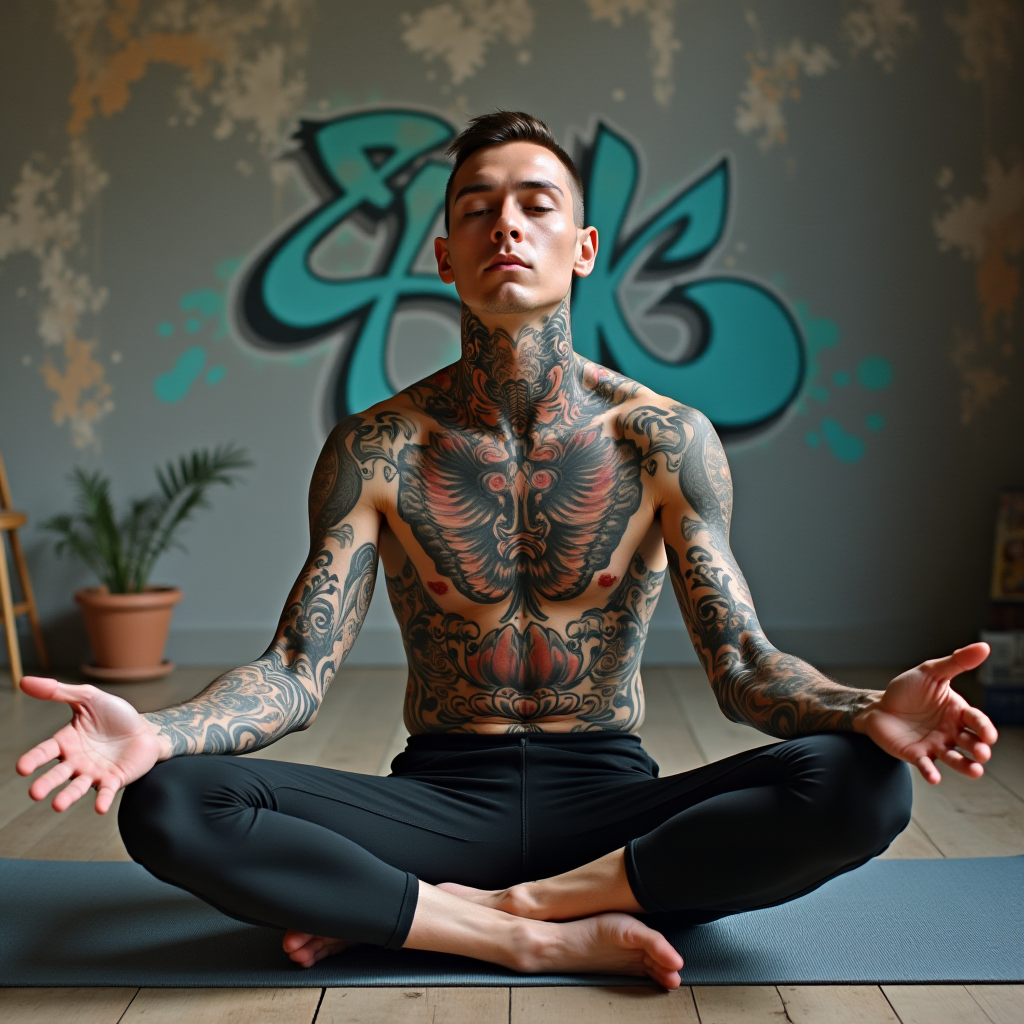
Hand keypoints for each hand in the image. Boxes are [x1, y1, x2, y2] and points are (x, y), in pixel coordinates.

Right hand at [16, 676, 163, 813]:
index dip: (33, 759)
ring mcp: (94, 772)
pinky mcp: (114, 780)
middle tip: (35, 793)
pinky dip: (102, 799)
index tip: (22, 768)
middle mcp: (76, 761)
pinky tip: (99, 808)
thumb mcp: (88, 698)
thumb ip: (59, 692)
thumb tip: (24, 681)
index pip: (45, 752)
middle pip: (57, 774)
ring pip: (77, 787)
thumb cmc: (115, 715)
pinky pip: (105, 792)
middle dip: (46, 783)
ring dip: (67, 797)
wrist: (146, 729)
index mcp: (66, 742)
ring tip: (57, 805)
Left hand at [856, 643, 997, 784]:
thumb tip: (984, 647)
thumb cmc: (907, 690)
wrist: (877, 704)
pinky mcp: (916, 755)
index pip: (978, 722)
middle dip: (980, 750)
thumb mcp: (931, 672)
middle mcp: (950, 732)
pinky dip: (932, 773)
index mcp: (957, 713)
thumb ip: (957, 662)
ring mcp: (935, 745)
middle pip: (972, 744)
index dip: (985, 729)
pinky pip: (927, 766)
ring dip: (966, 766)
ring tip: (975, 771)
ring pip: (956, 760)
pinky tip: (934, 777)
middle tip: (982, 753)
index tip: (988, 735)